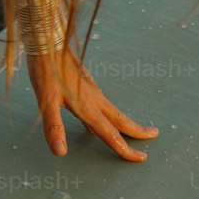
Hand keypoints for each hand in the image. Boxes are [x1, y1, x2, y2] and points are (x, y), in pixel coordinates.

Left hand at [26, 47, 158, 160]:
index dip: (125, 149)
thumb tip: (61, 153)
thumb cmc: (45, 71)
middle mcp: (94, 99)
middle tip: (153, 136)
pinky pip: (102, 105)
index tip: (141, 158)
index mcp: (88, 107)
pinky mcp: (86, 83)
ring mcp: (91, 90)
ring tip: (133, 130)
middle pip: (121, 120)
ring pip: (113, 111)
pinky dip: (109, 115)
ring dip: (125, 122)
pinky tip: (98, 118)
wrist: (48, 41)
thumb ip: (54, 127)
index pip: (111, 134)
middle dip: (137, 131)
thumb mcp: (45, 101)